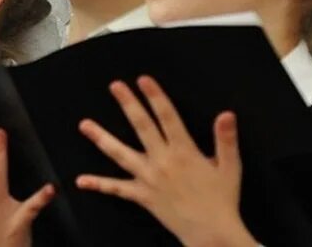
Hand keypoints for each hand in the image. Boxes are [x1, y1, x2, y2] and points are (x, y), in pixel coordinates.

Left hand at [75, 76, 256, 246]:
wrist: (211, 234)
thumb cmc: (221, 200)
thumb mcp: (230, 167)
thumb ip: (226, 139)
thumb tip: (226, 115)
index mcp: (184, 152)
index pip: (168, 117)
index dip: (155, 97)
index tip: (143, 80)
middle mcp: (162, 161)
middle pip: (142, 127)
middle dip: (128, 104)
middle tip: (115, 86)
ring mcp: (148, 178)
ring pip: (120, 154)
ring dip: (101, 138)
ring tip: (84, 125)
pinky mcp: (141, 195)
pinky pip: (117, 189)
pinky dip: (99, 184)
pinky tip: (81, 180)